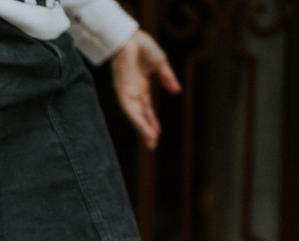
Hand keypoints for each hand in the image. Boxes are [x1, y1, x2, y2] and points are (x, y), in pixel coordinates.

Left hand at [111, 30, 180, 149]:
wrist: (129, 36)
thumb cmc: (143, 46)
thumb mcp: (160, 64)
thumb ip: (167, 78)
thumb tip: (177, 92)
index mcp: (140, 87)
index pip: (147, 109)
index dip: (152, 121)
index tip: (157, 133)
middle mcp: (133, 92)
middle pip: (140, 115)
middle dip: (146, 130)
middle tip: (152, 145)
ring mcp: (127, 92)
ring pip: (135, 116)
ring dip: (142, 129)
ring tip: (150, 142)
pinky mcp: (122, 90)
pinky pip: (130, 109)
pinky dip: (137, 120)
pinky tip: (143, 130)